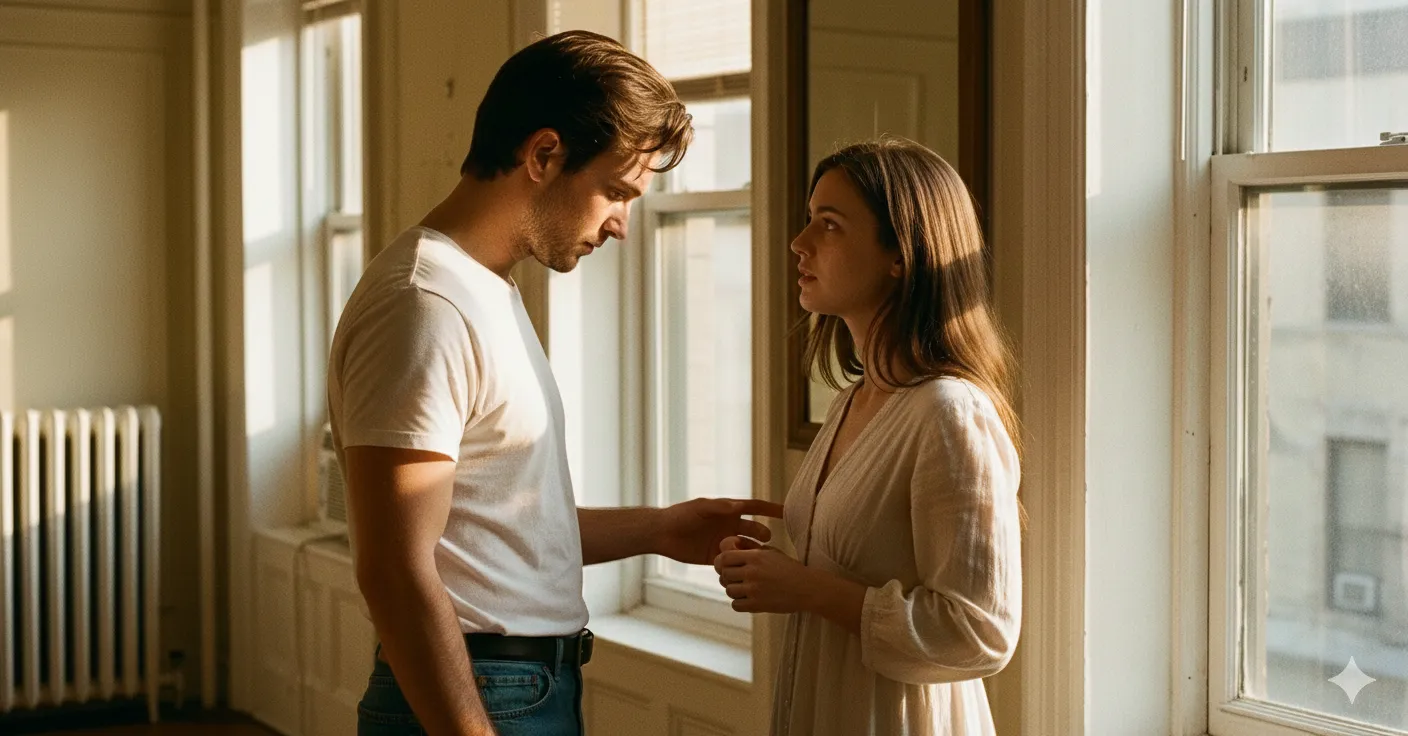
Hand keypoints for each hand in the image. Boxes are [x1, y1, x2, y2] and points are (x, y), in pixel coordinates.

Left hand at [655, 498, 783, 564]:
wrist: (661, 533)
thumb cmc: (680, 515)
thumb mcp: (700, 508)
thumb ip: (719, 507)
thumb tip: (739, 506)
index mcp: (727, 510)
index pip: (754, 507)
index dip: (770, 509)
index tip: (786, 512)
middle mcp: (728, 525)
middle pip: (752, 529)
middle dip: (762, 534)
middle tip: (768, 542)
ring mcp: (723, 541)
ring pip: (745, 547)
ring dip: (754, 551)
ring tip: (761, 558)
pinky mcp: (715, 557)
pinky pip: (733, 561)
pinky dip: (741, 565)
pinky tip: (748, 570)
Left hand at [713, 536, 817, 613]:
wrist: (807, 588)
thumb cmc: (789, 568)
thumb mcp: (771, 552)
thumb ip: (751, 549)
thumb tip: (731, 547)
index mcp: (755, 557)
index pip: (724, 557)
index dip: (722, 560)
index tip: (729, 563)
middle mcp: (752, 572)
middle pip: (723, 574)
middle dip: (727, 576)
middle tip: (735, 577)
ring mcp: (754, 590)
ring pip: (728, 590)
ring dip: (733, 590)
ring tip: (744, 589)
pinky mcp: (757, 605)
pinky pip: (735, 605)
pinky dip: (739, 603)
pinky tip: (748, 599)